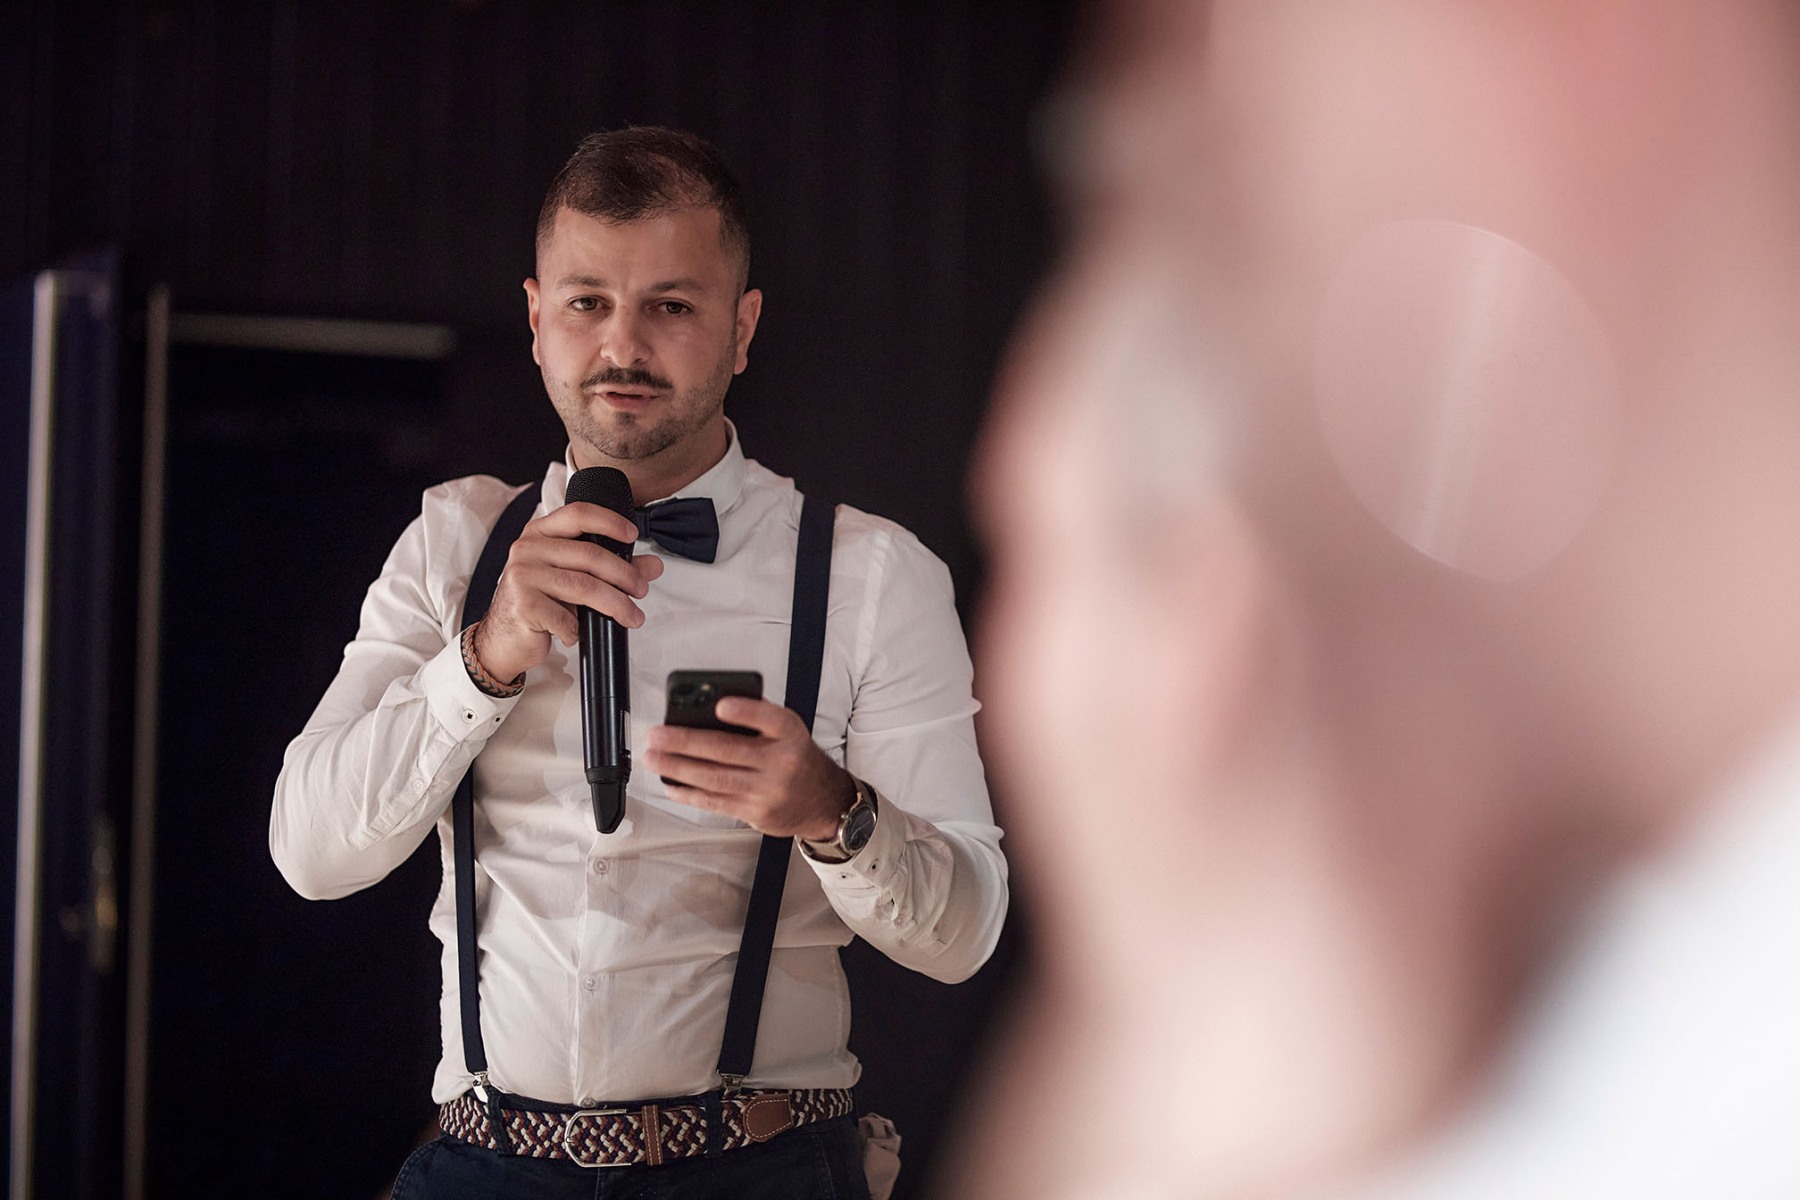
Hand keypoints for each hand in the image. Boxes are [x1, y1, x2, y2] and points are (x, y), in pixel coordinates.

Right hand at [472, 501, 665, 682]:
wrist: (504, 638)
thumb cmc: (539, 603)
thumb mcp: (573, 579)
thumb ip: (612, 568)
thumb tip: (653, 566)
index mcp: (539, 533)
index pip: (578, 514)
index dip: (609, 521)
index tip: (632, 535)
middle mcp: (527, 549)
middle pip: (590, 555)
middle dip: (624, 574)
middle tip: (641, 589)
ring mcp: (522, 575)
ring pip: (584, 586)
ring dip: (615, 604)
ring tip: (631, 616)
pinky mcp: (523, 604)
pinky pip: (566, 617)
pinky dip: (578, 629)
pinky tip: (578, 632)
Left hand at [644, 697, 851, 839]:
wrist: (823, 802)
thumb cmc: (798, 759)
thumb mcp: (789, 732)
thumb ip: (757, 719)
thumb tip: (707, 709)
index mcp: (790, 734)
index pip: (770, 718)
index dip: (745, 711)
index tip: (720, 705)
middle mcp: (781, 763)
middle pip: (728, 750)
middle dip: (686, 742)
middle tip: (657, 735)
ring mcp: (767, 791)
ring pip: (715, 778)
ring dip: (678, 768)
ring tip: (653, 758)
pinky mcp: (755, 813)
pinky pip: (716, 803)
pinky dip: (689, 794)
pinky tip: (671, 785)